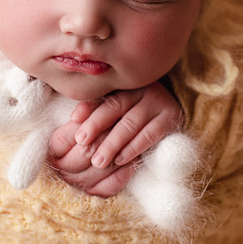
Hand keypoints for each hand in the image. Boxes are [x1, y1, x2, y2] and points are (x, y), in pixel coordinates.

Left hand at [47, 82, 183, 196]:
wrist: (170, 113)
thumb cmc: (132, 114)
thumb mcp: (116, 110)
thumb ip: (98, 109)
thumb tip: (71, 121)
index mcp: (125, 83)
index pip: (103, 95)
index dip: (88, 107)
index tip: (73, 119)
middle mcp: (141, 88)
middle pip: (115, 106)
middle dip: (96, 126)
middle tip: (81, 142)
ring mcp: (157, 101)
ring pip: (130, 123)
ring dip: (112, 143)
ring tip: (98, 160)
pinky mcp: (171, 117)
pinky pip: (150, 134)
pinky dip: (133, 148)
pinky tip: (120, 160)